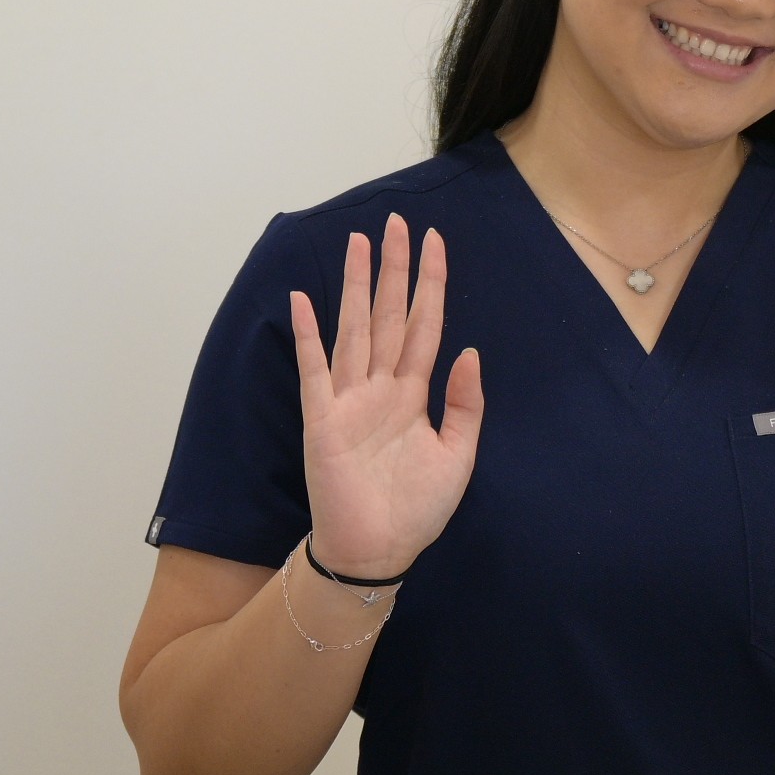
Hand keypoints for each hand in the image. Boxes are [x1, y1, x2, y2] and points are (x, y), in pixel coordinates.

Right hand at [287, 216, 482, 581]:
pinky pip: (314, 370)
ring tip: (358, 243)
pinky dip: (309, 336)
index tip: (434, 242)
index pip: (424, 326)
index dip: (430, 285)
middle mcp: (381, 388)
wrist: (379, 551)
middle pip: (387, 315)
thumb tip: (470, 349)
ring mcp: (349, 400)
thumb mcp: (459, 455)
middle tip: (396, 223)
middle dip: (393, 270)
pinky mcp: (323, 420)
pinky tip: (304, 300)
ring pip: (354, 330)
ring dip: (354, 287)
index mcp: (414, 395)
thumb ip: (465, 404)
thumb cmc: (417, 509)